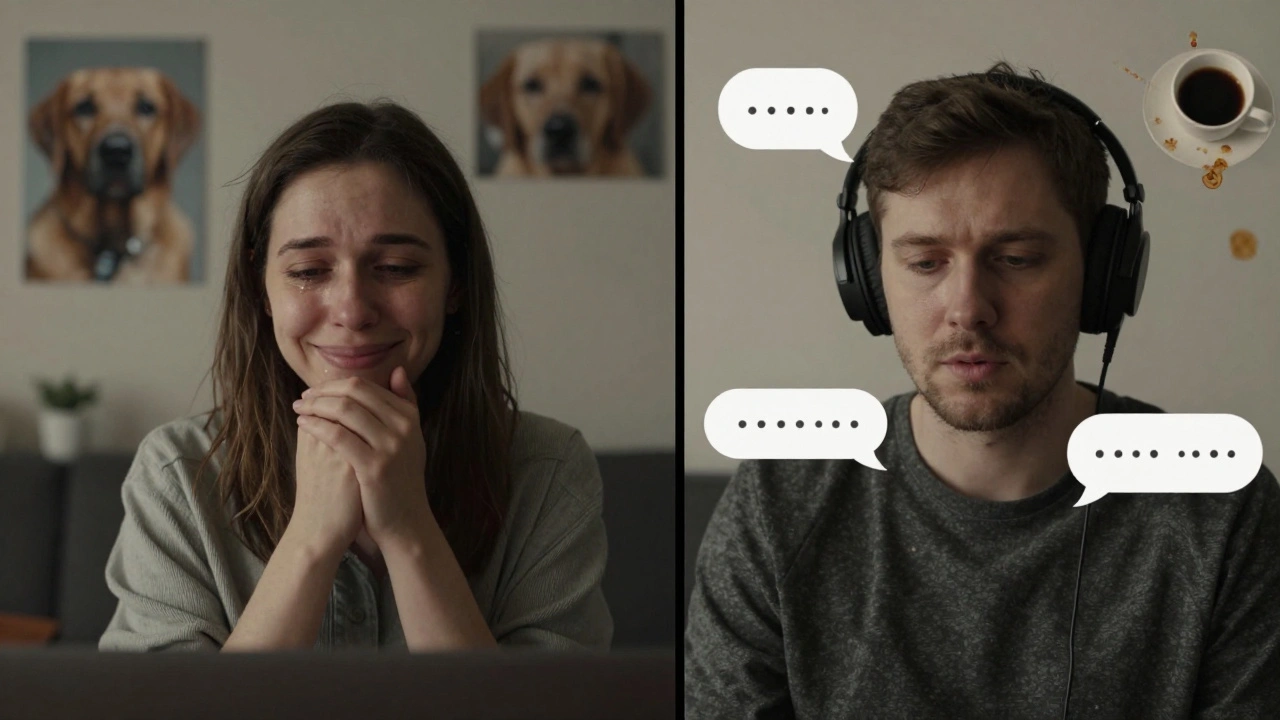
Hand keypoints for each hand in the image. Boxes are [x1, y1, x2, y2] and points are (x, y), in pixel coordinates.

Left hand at [292, 367, 431, 548]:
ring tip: (299, 409)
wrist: (405, 522)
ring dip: (316, 405)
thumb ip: (405, 404)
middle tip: (303, 398)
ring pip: (345, 410)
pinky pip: (339, 436)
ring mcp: (391, 447)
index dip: (336, 385)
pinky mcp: (375, 467)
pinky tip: (303, 425)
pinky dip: (317, 426)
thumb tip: (398, 370)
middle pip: (355, 393)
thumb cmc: (399, 479)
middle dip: (323, 392)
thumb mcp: (409, 439)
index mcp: (409, 417)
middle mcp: (404, 427)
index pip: (366, 387)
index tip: (315, 392)